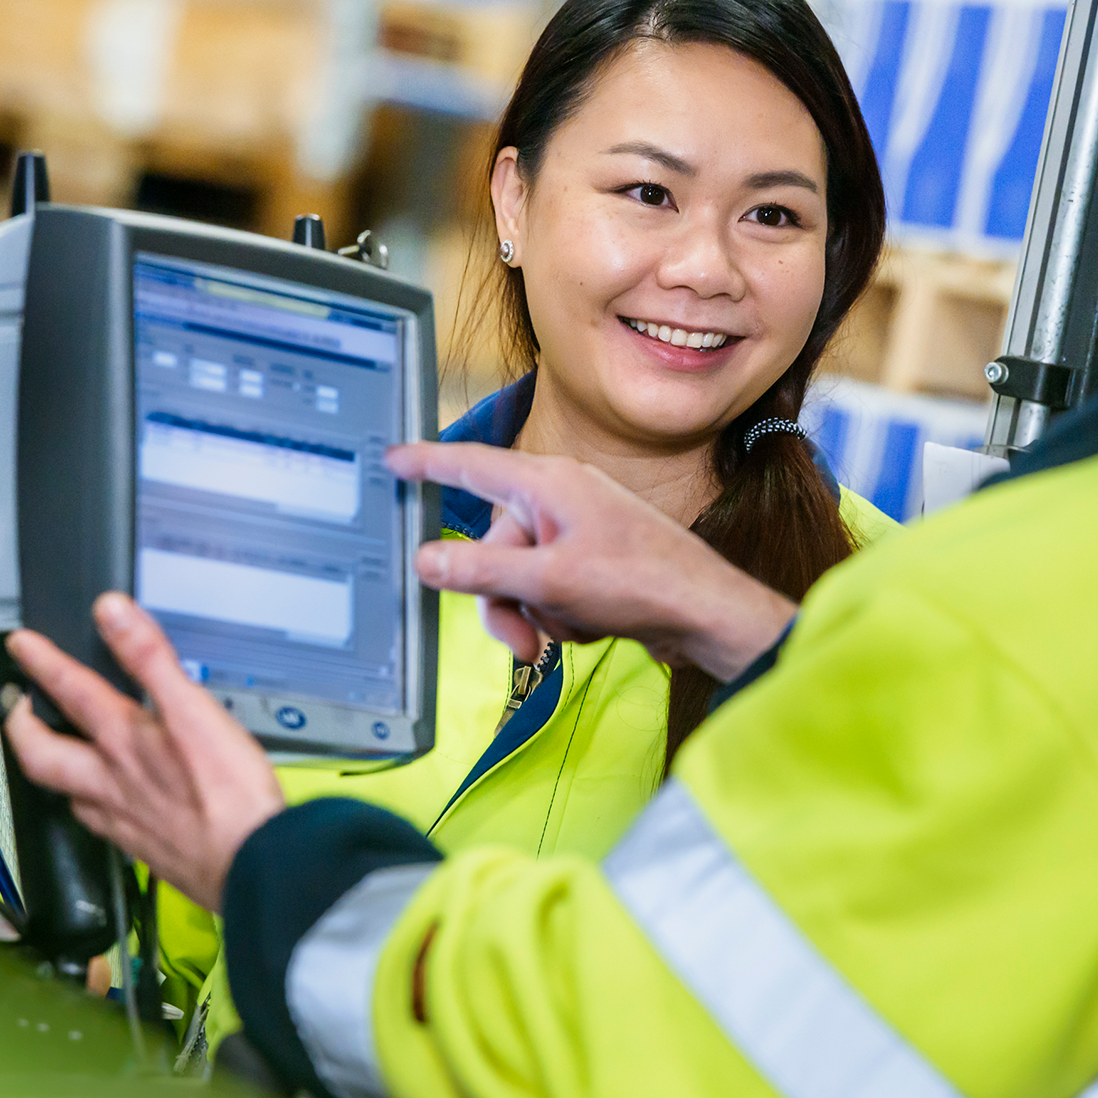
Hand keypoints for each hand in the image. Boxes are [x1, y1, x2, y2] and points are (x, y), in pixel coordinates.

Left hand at [1, 593, 284, 912]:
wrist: (250, 863)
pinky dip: (92, 809)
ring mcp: (122, 818)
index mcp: (123, 742)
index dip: (43, 662)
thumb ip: (151, 657)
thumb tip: (112, 612)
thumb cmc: (228, 794)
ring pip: (68, 795)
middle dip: (21, 728)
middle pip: (43, 755)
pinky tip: (107, 809)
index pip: (71, 691)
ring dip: (53, 772)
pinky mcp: (142, 848)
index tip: (22, 645)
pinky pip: (99, 826)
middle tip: (14, 711)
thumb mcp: (194, 709)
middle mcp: (111, 782)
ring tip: (50, 758)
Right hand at [386, 441, 796, 681]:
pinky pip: (548, 589)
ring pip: (519, 577)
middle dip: (503, 599)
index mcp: (548, 484)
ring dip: (537, 612)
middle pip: (492, 547)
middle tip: (522, 640)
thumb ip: (482, 572)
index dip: (427, 462)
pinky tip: (593, 623)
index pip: (471, 465)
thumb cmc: (644, 582)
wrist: (705, 615)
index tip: (392, 457)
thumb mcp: (549, 581)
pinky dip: (561, 614)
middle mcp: (560, 499)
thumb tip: (428, 561)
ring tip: (574, 626)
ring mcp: (578, 531)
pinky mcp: (592, 561)